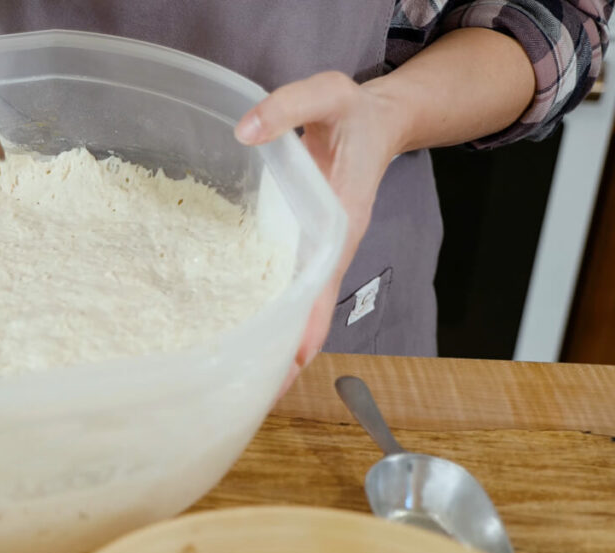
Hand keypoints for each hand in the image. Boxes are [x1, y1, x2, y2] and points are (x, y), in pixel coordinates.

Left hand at [235, 72, 404, 390]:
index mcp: (341, 221)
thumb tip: (244, 131)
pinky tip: (243, 329)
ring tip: (236, 380)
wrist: (378, 120)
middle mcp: (330, 246)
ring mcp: (317, 250)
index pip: (323, 286)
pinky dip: (271, 313)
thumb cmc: (354, 112)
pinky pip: (289, 287)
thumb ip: (289, 106)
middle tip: (244, 396)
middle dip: (283, 357)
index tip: (287, 366)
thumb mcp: (328, 94)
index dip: (308, 327)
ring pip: (299, 308)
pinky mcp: (304, 245)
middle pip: (309, 314)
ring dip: (275, 344)